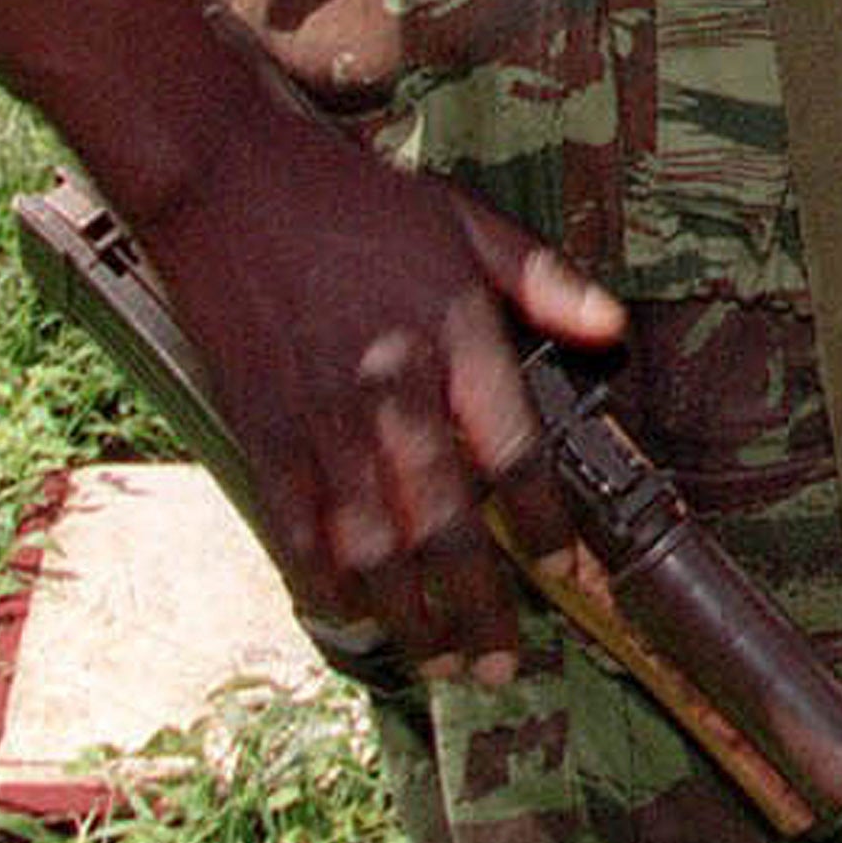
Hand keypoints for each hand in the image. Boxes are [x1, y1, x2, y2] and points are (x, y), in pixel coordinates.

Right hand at [0, 0, 628, 680]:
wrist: (227, 178)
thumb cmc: (353, 199)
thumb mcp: (462, 220)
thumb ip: (542, 282)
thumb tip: (614, 332)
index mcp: (451, 337)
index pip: (514, 455)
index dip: (543, 526)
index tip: (565, 570)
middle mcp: (391, 389)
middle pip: (444, 523)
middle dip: (479, 605)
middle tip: (504, 663)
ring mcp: (319, 418)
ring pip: (371, 545)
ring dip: (409, 616)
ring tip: (441, 664)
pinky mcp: (258, 429)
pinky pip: (294, 529)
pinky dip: (323, 584)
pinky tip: (351, 619)